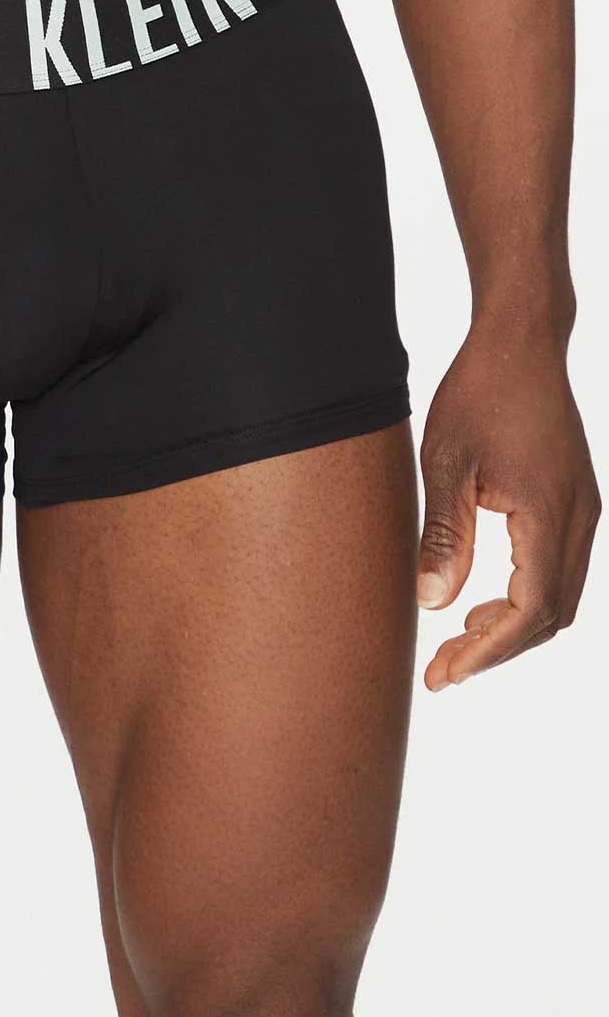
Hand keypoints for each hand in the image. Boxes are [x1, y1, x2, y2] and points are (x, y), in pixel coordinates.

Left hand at [417, 322, 599, 689]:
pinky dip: (523, 595)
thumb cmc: (479, 393)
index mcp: (550, 516)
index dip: (488, 652)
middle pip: (551, 616)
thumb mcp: (445, 463)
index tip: (445, 673)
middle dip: (497, 649)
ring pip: (559, 596)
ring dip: (511, 626)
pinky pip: (557, 568)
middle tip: (442, 670)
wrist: (520, 342)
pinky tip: (480, 597)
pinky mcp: (573, 500)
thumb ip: (444, 534)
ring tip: (456, 639)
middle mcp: (579, 520)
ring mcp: (582, 510)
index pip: (530, 611)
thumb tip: (433, 604)